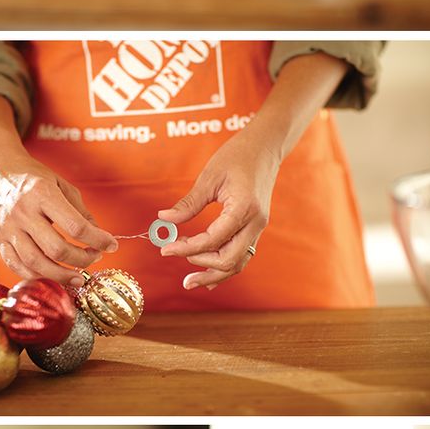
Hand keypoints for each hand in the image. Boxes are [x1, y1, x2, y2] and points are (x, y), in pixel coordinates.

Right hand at [0, 152, 115, 274]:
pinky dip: (37, 276)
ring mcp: (7, 229)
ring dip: (62, 275)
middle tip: (94, 258)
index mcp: (41, 194)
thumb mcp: (60, 184)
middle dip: (82, 260)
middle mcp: (22, 213)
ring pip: (36, 263)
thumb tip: (99, 235)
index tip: (111, 245)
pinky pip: (17, 267)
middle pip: (57, 249)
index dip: (98, 239)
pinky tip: (53, 275)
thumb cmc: (31, 176)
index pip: (75, 226)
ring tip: (78, 277)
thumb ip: (80, 211)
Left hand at [157, 126, 279, 287]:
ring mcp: (258, 228)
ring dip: (213, 274)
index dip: (186, 248)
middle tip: (174, 256)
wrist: (265, 147)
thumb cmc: (237, 156)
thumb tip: (164, 220)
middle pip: (228, 259)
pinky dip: (225, 267)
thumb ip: (189, 203)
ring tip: (189, 281)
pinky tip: (209, 277)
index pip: (212, 240)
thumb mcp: (209, 176)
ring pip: (238, 263)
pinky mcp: (255, 228)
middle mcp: (255, 223)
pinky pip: (242, 255)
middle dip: (200, 266)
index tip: (165, 249)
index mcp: (244, 208)